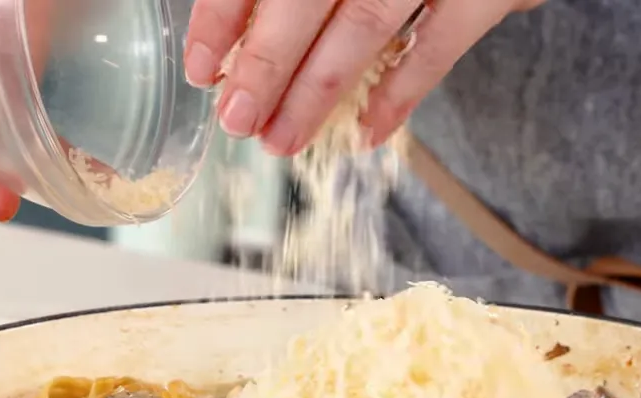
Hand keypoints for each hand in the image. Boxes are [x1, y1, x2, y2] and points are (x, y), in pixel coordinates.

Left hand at [184, 0, 543, 156]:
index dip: (224, 15)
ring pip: (364, 25)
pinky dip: (400, 93)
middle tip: (237, 118)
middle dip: (265, 64)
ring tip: (281, 139)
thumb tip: (239, 29)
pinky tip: (366, 132)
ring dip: (317, 91)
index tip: (201, 65)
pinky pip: (439, 47)